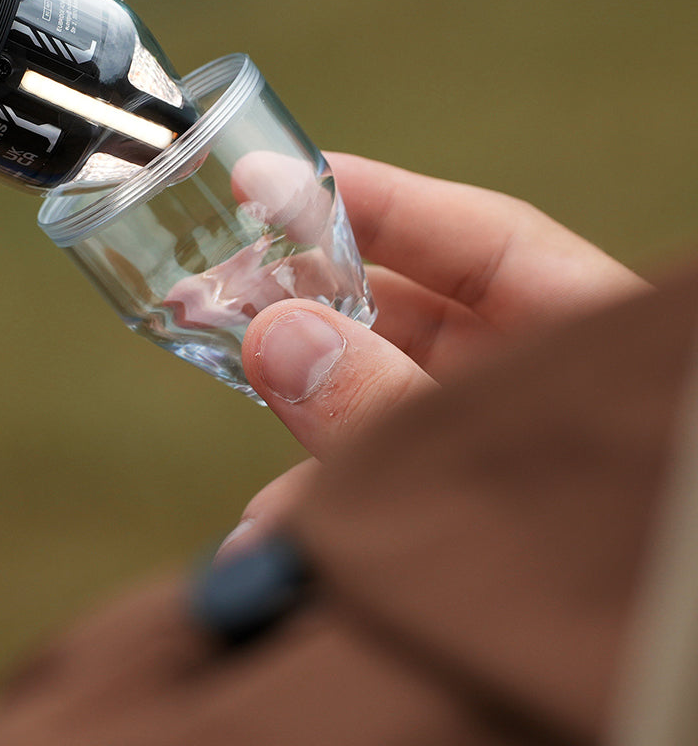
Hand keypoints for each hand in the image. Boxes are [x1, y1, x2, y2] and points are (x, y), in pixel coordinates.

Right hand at [222, 152, 647, 553]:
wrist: (658, 691)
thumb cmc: (627, 562)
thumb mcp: (500, 463)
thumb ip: (387, 406)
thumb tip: (275, 336)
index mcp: (588, 339)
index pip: (479, 240)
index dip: (374, 199)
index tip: (272, 180)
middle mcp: (537, 384)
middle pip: (411, 313)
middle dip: (309, 308)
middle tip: (218, 292)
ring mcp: (498, 450)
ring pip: (383, 406)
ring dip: (302, 425)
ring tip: (225, 401)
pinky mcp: (464, 513)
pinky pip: (385, 490)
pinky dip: (325, 511)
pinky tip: (270, 542)